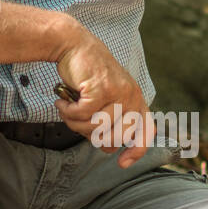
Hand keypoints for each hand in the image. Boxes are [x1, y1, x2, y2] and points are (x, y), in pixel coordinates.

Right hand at [54, 28, 152, 167]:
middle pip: (115, 137)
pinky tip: (62, 103)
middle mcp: (132, 96)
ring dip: (75, 123)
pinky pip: (82, 115)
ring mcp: (118, 92)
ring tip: (68, 109)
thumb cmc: (87, 75)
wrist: (73, 45)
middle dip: (91, 136)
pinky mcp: (101, 88)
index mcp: (136, 100)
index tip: (121, 163)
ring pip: (96, 127)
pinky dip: (68, 112)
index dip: (136, 151)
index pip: (145, 132)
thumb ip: (110, 120)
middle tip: (78, 122)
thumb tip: (108, 147)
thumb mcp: (106, 98)